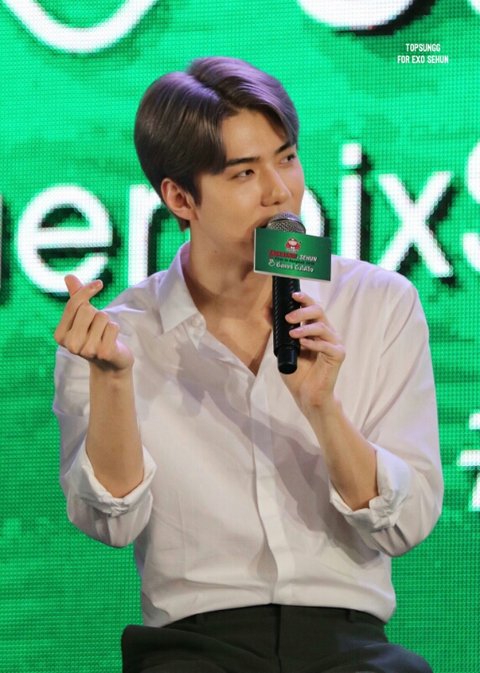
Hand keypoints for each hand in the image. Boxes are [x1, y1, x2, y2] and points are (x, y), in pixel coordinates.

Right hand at [54, 275, 133, 371]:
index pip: (73, 304)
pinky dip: (115, 330)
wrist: (110, 364)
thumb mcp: (83, 318)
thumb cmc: (95, 337)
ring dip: (107, 323)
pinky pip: (113, 327)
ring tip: (104, 336)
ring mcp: (86, 350)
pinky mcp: (103, 353)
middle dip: (97, 313)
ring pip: (102, 317)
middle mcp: (70, 344)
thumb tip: (69, 276)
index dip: (87, 290)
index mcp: (60, 335)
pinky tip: (111, 342)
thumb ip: (76, 298)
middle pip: (87, 309)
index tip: (99, 283)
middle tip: (98, 328)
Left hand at [281, 291, 344, 412]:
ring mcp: (334, 343)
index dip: (304, 299)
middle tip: (289, 317)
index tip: (292, 295)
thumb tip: (266, 310)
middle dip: (303, 311)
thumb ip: (278, 329)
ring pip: (322, 327)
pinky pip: (327, 345)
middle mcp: (327, 333)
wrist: (307, 395)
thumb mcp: (283, 348)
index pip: (312, 307)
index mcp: (315, 329)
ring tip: (292, 334)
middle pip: (319, 311)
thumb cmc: (298, 373)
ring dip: (305, 328)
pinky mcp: (338, 355)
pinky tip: (303, 344)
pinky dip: (314, 343)